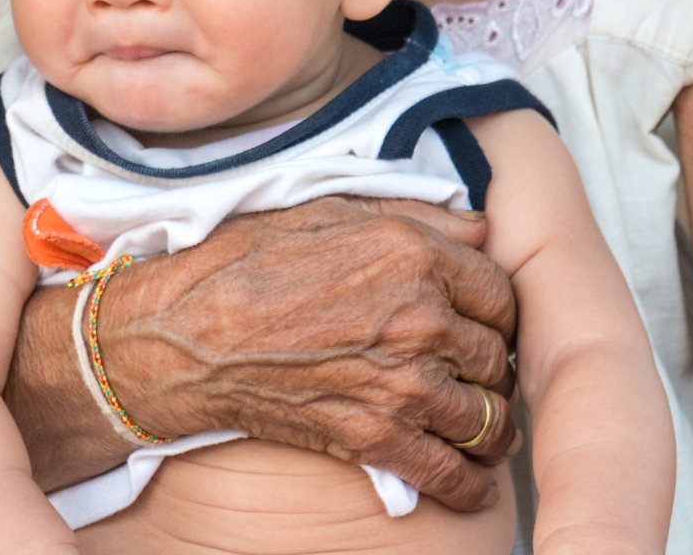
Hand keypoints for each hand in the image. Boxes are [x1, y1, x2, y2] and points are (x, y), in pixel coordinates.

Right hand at [99, 196, 517, 510]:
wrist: (191, 334)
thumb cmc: (251, 261)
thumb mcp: (333, 208)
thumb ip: (416, 214)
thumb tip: (477, 226)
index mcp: (416, 254)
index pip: (501, 291)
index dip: (497, 308)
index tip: (486, 319)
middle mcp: (422, 318)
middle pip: (498, 356)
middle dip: (492, 365)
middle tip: (478, 370)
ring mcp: (403, 384)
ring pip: (487, 416)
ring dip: (490, 423)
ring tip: (482, 423)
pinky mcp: (376, 438)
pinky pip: (451, 472)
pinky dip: (468, 484)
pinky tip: (469, 479)